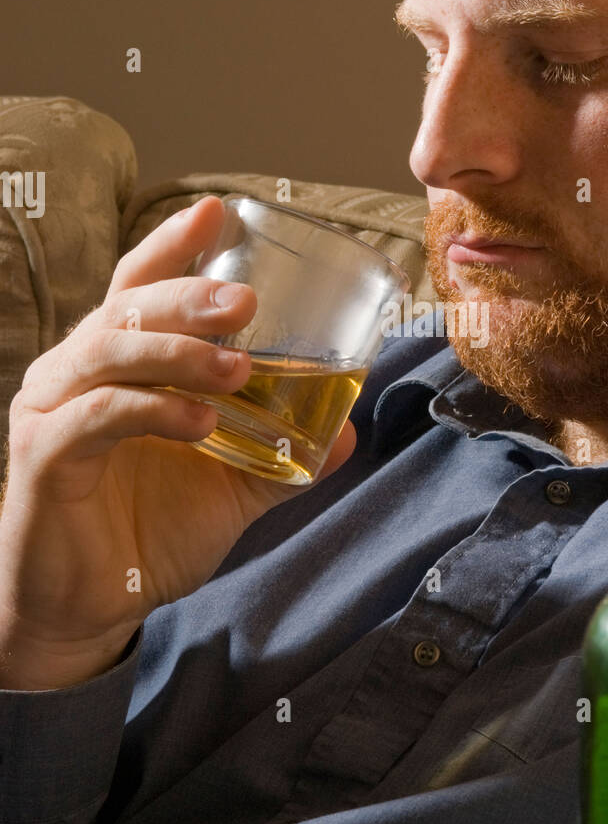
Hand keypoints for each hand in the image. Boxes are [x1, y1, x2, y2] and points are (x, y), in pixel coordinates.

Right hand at [0, 196, 356, 689]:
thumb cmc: (147, 532)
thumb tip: (349, 428)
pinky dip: (152, 410)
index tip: (218, 213)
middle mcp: (75, 372)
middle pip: (127, 305)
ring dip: (178, 350)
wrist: (87, 610)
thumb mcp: (228, 486)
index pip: (139, 285)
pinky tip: (200, 421)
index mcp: (116, 364)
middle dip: (189, 294)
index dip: (172, 244)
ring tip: (239, 367)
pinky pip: (96, 418)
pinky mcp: (42, 458)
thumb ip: (280, 452)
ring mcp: (51, 410)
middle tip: (247, 301)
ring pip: (109, 350)